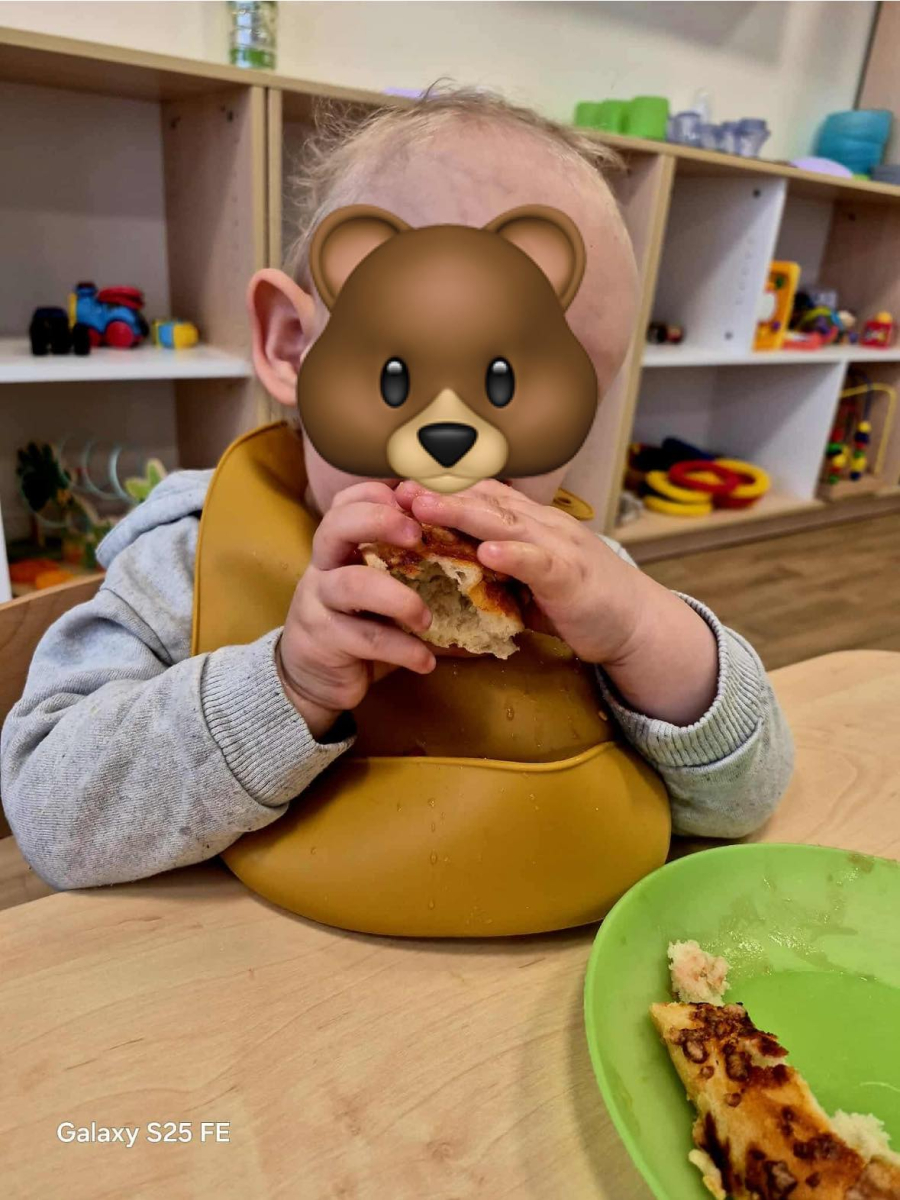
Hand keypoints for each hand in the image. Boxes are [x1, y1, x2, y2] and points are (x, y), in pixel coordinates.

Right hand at [278, 482, 435, 738]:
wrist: (315, 680)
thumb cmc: (359, 624)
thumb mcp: (379, 587)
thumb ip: (406, 563)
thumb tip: (465, 539)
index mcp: (338, 548)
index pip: (345, 502)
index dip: (376, 493)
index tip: (413, 498)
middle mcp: (322, 567)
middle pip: (336, 526)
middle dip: (379, 522)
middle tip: (417, 535)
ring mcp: (317, 603)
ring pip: (351, 585)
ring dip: (399, 598)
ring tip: (427, 620)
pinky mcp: (323, 641)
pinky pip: (365, 639)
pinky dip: (402, 649)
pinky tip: (426, 661)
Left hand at [396, 479, 717, 725]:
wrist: (635, 622)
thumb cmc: (580, 599)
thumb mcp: (530, 575)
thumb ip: (497, 565)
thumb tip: (451, 567)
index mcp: (529, 522)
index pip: (480, 496)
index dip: (440, 489)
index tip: (399, 484)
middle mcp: (541, 524)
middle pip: (484, 501)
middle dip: (439, 492)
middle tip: (398, 487)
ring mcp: (558, 546)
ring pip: (504, 523)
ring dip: (462, 513)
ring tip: (425, 507)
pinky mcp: (570, 576)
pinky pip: (538, 562)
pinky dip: (513, 554)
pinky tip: (487, 551)